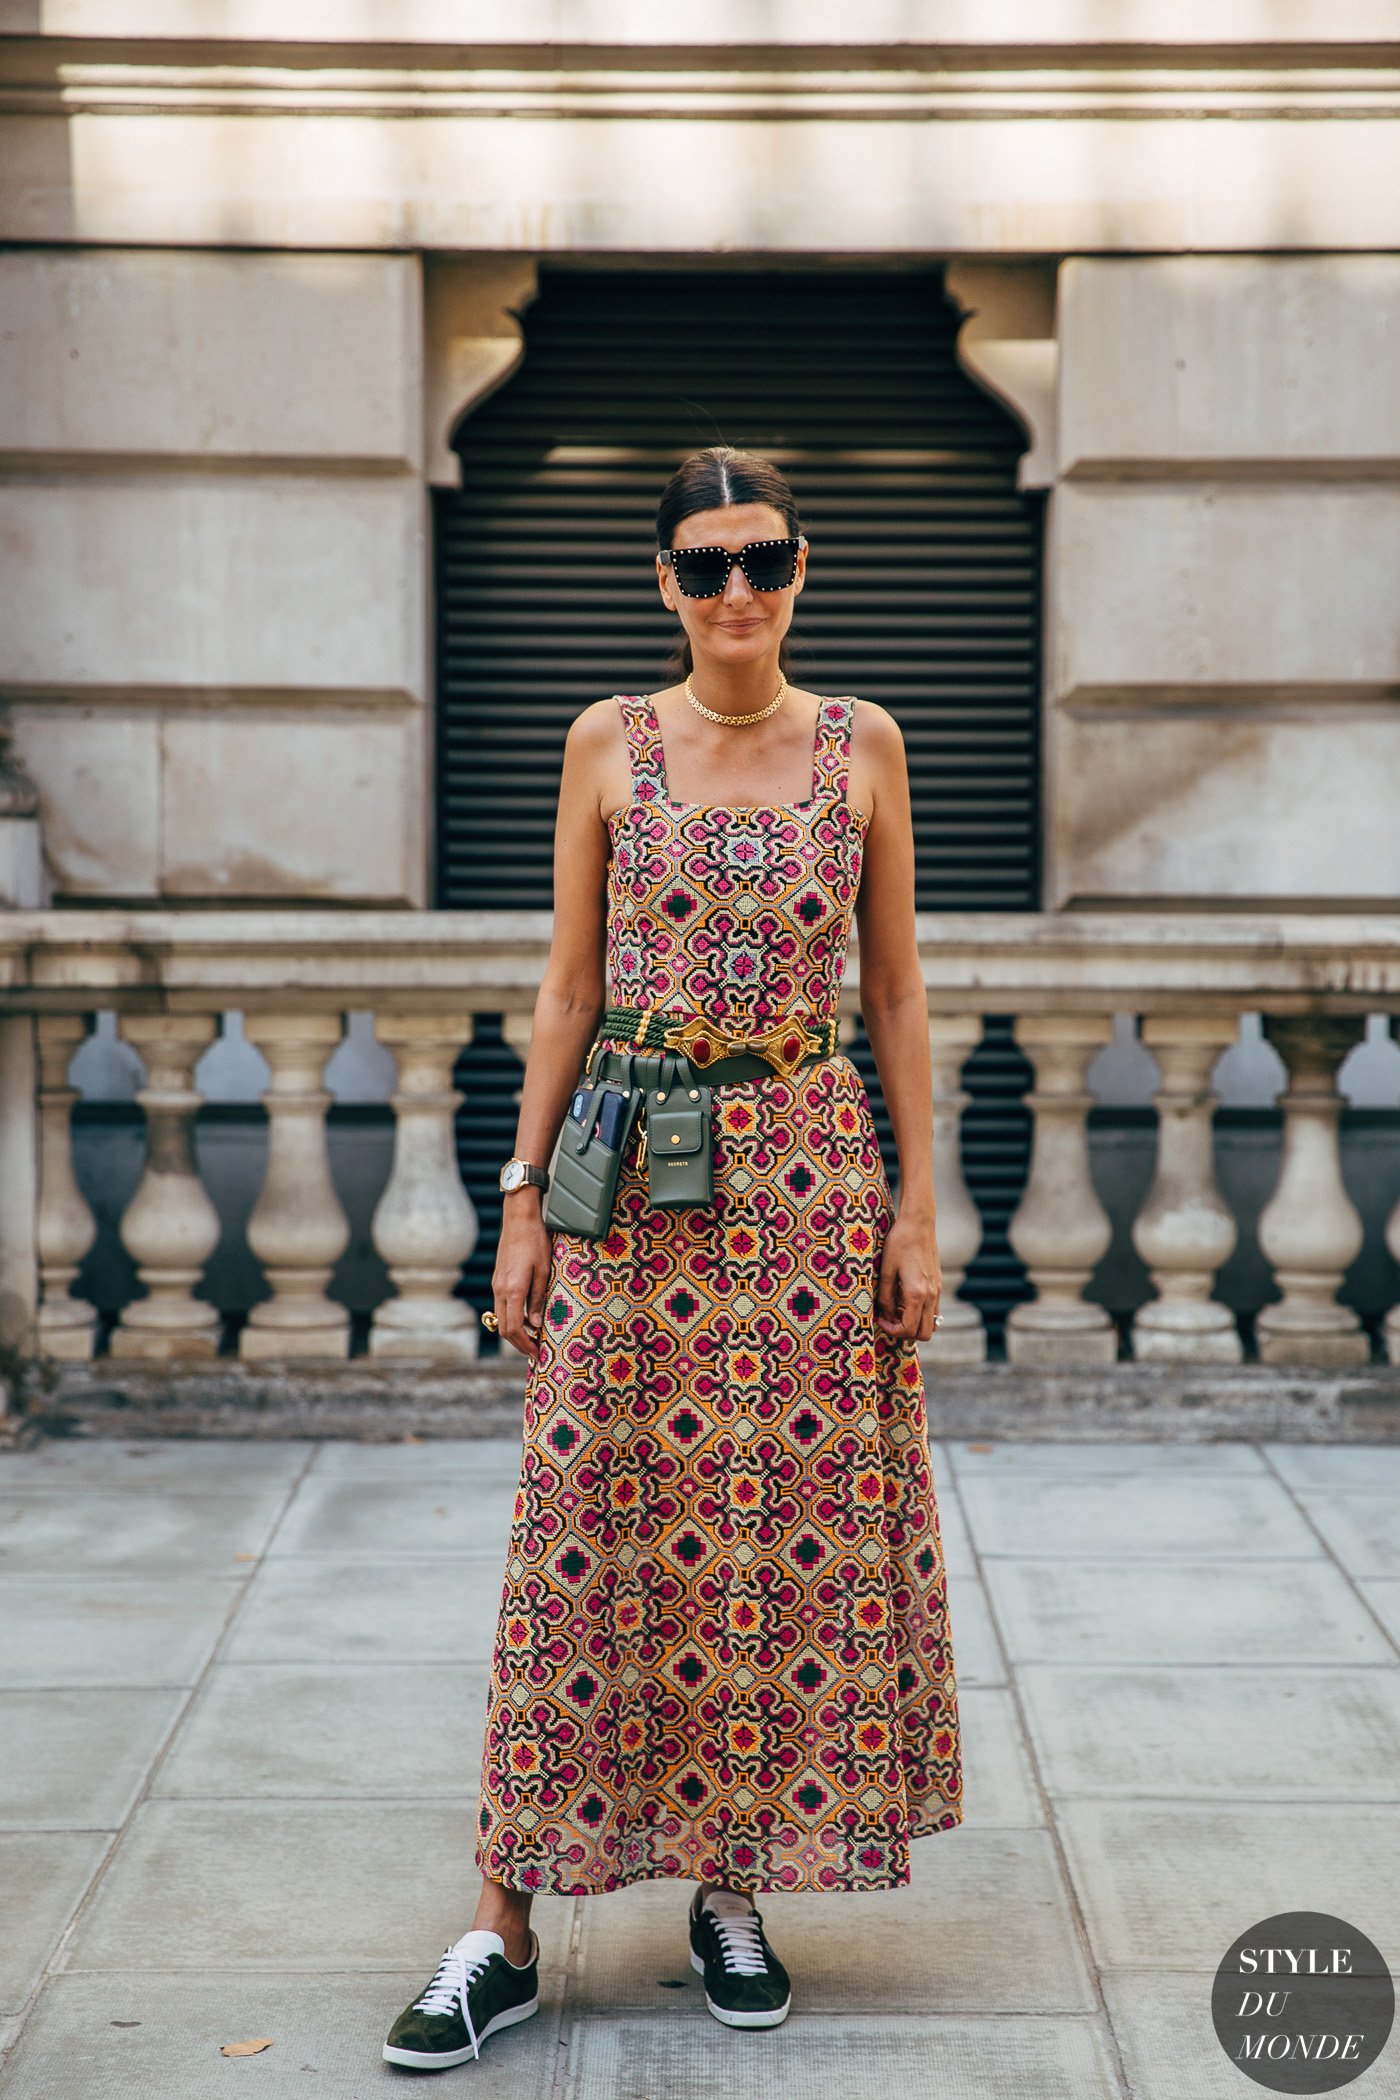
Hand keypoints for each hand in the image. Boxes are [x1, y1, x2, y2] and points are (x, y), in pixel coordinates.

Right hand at [492, 1194, 550, 1361]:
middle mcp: (500, 1291)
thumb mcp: (544, 1271)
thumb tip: (537, 1325)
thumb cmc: (535, 1242)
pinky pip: (501, 1307)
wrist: (519, 1219)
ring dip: (515, 1332)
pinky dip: (512, 1318)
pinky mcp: (498, 1280)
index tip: (537, 1354)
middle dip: (518, 1344)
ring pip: (501, 1318)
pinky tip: (527, 1318)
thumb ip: (538, 1299)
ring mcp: (497, 1285)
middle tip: (536, 1351)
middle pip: (503, 1328)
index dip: (525, 1345)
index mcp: (513, 1290)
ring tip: (534, 1337)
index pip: (514, 1328)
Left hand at [875, 1212, 941, 1341]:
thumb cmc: (899, 1243)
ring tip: (898, 1310)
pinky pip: (934, 1310)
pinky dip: (921, 1314)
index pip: (910, 1329)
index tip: (881, 1320)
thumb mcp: (886, 1270)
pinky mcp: (938, 1284)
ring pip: (932, 1324)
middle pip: (925, 1333)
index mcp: (917, 1293)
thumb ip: (885, 1297)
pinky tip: (907, 1300)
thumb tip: (885, 1315)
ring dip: (916, 1324)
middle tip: (890, 1319)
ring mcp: (937, 1291)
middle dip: (906, 1332)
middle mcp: (931, 1295)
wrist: (919, 1223)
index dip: (893, 1331)